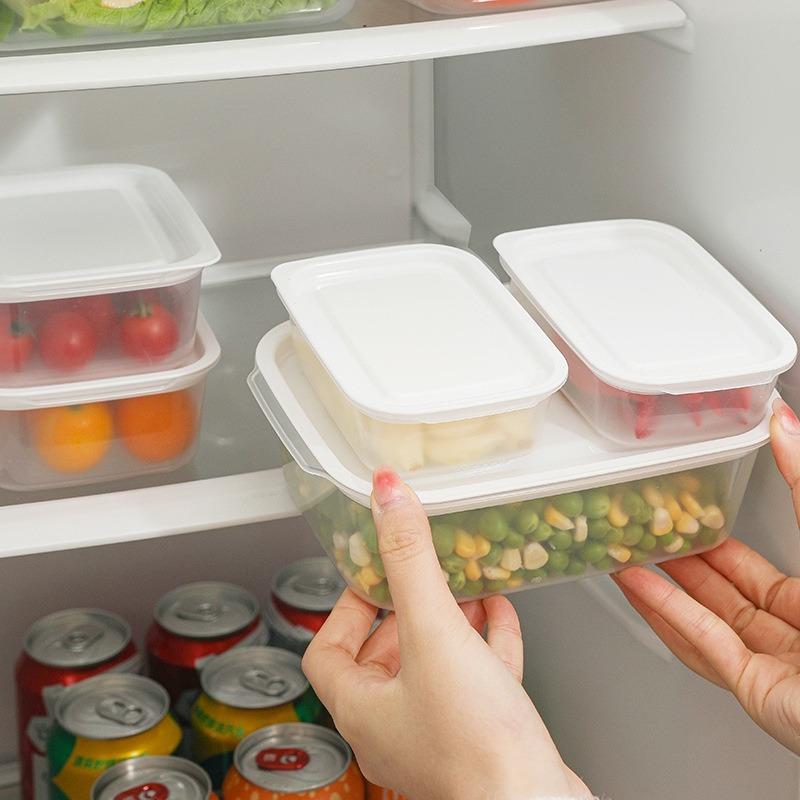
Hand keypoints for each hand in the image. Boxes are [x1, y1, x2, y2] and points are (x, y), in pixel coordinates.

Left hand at [303, 467, 590, 799]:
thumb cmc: (476, 746)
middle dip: (405, 606)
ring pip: (435, 665)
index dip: (345, 606)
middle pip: (384, 654)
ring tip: (463, 584)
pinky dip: (485, 642)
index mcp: (362, 708)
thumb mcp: (434, 632)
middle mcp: (395, 726)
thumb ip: (410, 561)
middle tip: (419, 571)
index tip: (370, 572)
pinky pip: (478, 681)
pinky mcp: (485, 738)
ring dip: (448, 620)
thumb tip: (386, 498)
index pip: (328, 649)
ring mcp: (441, 735)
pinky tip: (500, 612)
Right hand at [615, 397, 799, 754]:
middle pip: (721, 596)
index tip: (684, 524)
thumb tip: (784, 423)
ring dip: (659, 588)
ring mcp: (772, 666)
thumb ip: (799, 483)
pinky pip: (705, 643)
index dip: (715, 545)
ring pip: (704, 620)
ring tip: (624, 560)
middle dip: (677, 565)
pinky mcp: (755, 690)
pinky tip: (637, 586)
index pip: (752, 571)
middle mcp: (792, 637)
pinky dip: (666, 611)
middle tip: (642, 540)